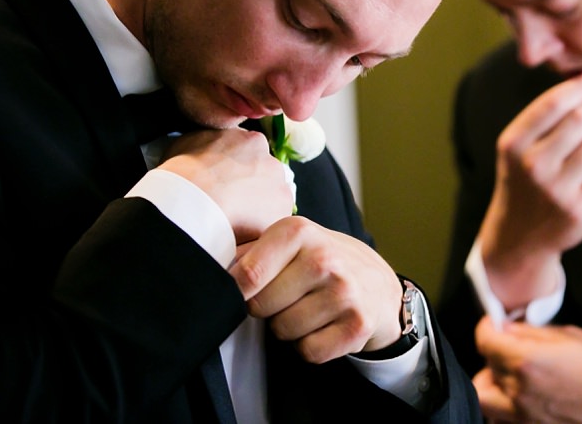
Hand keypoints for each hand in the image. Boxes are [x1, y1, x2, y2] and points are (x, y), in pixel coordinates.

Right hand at [156, 125, 297, 240]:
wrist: (192, 202)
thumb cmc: (186, 173)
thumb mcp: (189, 142)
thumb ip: (208, 142)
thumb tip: (203, 151)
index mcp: (253, 141)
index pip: (251, 154)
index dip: (237, 170)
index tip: (226, 182)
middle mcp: (272, 163)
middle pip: (265, 178)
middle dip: (251, 189)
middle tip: (230, 203)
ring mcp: (280, 192)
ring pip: (271, 203)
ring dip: (257, 211)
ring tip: (233, 223)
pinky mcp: (280, 221)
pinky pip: (270, 227)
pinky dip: (258, 232)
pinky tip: (239, 236)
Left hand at [231, 217, 403, 362]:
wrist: (375, 281)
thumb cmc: (317, 259)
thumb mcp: (286, 241)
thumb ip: (248, 250)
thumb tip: (206, 262)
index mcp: (297, 230)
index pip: (248, 274)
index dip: (236, 290)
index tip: (239, 292)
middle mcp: (322, 258)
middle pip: (262, 306)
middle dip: (264, 308)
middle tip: (282, 297)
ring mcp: (343, 292)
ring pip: (284, 331)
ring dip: (286, 328)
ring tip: (303, 308)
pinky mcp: (357, 325)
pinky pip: (309, 352)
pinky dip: (308, 346)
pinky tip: (320, 326)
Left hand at [474, 317, 581, 423]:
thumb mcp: (567, 335)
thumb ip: (529, 332)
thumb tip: (505, 328)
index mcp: (526, 362)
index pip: (483, 339)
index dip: (488, 327)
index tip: (496, 325)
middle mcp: (520, 393)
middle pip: (483, 369)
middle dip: (492, 355)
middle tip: (508, 349)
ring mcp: (527, 418)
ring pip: (488, 400)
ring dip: (495, 384)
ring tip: (514, 375)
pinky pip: (506, 419)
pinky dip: (507, 407)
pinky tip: (524, 396)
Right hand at [477, 69, 581, 311]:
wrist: (519, 234)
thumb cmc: (523, 178)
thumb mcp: (516, 146)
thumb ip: (542, 119)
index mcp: (514, 142)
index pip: (552, 103)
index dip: (581, 86)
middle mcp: (534, 165)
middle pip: (581, 121)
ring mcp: (557, 190)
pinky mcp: (580, 211)